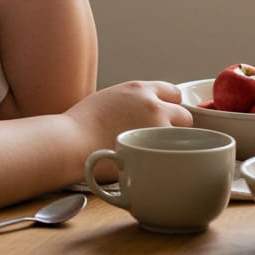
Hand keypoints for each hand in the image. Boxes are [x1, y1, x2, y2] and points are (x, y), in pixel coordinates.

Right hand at [66, 81, 193, 153]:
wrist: (70, 142)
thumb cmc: (81, 125)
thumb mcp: (109, 99)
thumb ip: (131, 103)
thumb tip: (140, 115)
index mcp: (139, 89)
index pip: (173, 93)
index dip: (171, 107)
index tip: (165, 119)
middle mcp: (152, 104)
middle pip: (184, 115)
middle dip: (178, 127)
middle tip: (163, 140)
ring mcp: (156, 127)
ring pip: (183, 137)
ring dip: (175, 146)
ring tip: (160, 155)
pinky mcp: (155, 150)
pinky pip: (174, 155)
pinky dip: (170, 161)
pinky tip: (157, 166)